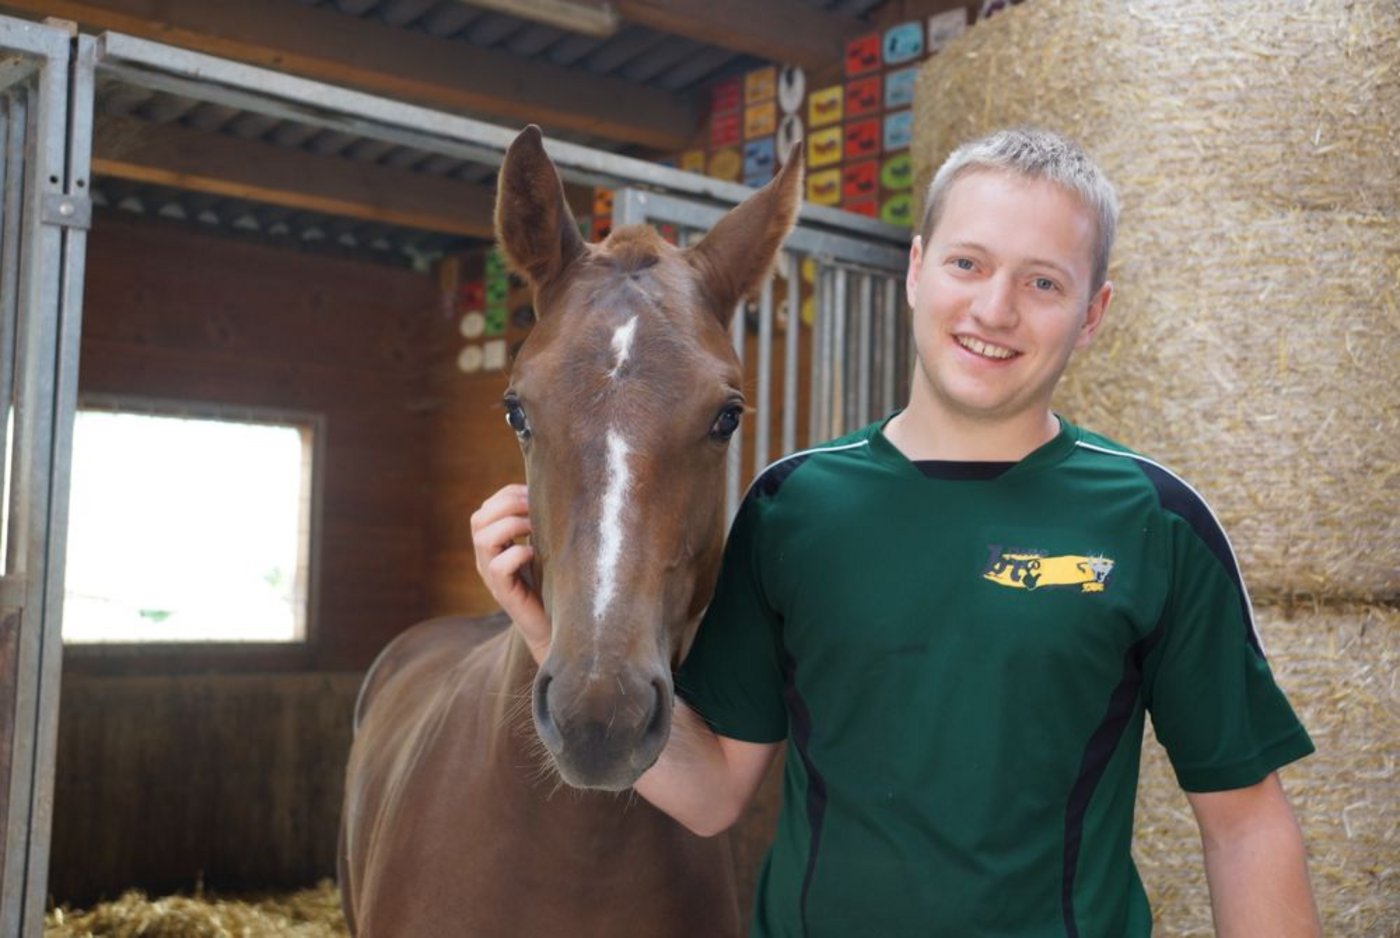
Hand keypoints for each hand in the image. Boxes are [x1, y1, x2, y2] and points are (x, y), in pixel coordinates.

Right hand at [470, 484, 549, 661]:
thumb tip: (557, 491)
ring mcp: (492, 577)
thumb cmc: (554, 583)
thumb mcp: (544, 546)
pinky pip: (498, 566)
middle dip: (508, 504)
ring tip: (534, 527)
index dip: (508, 494)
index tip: (535, 493)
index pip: (486, 508)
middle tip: (534, 507)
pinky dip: (517, 553)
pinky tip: (535, 553)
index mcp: (493, 545)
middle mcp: (486, 558)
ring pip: (483, 539)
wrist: (557, 627)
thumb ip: (539, 525)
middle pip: (479, 519)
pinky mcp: (504, 594)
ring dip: (511, 525)